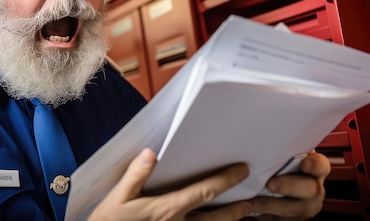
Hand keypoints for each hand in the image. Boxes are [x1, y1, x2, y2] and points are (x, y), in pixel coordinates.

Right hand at [88, 148, 254, 220]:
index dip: (225, 180)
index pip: (204, 192)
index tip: (242, 171)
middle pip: (215, 217)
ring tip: (243, 218)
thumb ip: (136, 175)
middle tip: (251, 202)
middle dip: (235, 210)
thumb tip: (151, 154)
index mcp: (167, 209)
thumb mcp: (118, 197)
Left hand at [250, 152, 329, 219]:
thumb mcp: (283, 161)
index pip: (321, 165)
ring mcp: (304, 206)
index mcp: (313, 170)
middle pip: (309, 188)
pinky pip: (280, 219)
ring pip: (293, 208)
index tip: (305, 162)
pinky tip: (251, 207)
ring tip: (253, 201)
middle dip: (289, 186)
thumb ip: (279, 153)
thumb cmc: (278, 172)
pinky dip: (264, 213)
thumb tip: (257, 139)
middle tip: (272, 184)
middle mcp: (312, 188)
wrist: (276, 199)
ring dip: (270, 204)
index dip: (315, 164)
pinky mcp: (292, 220)